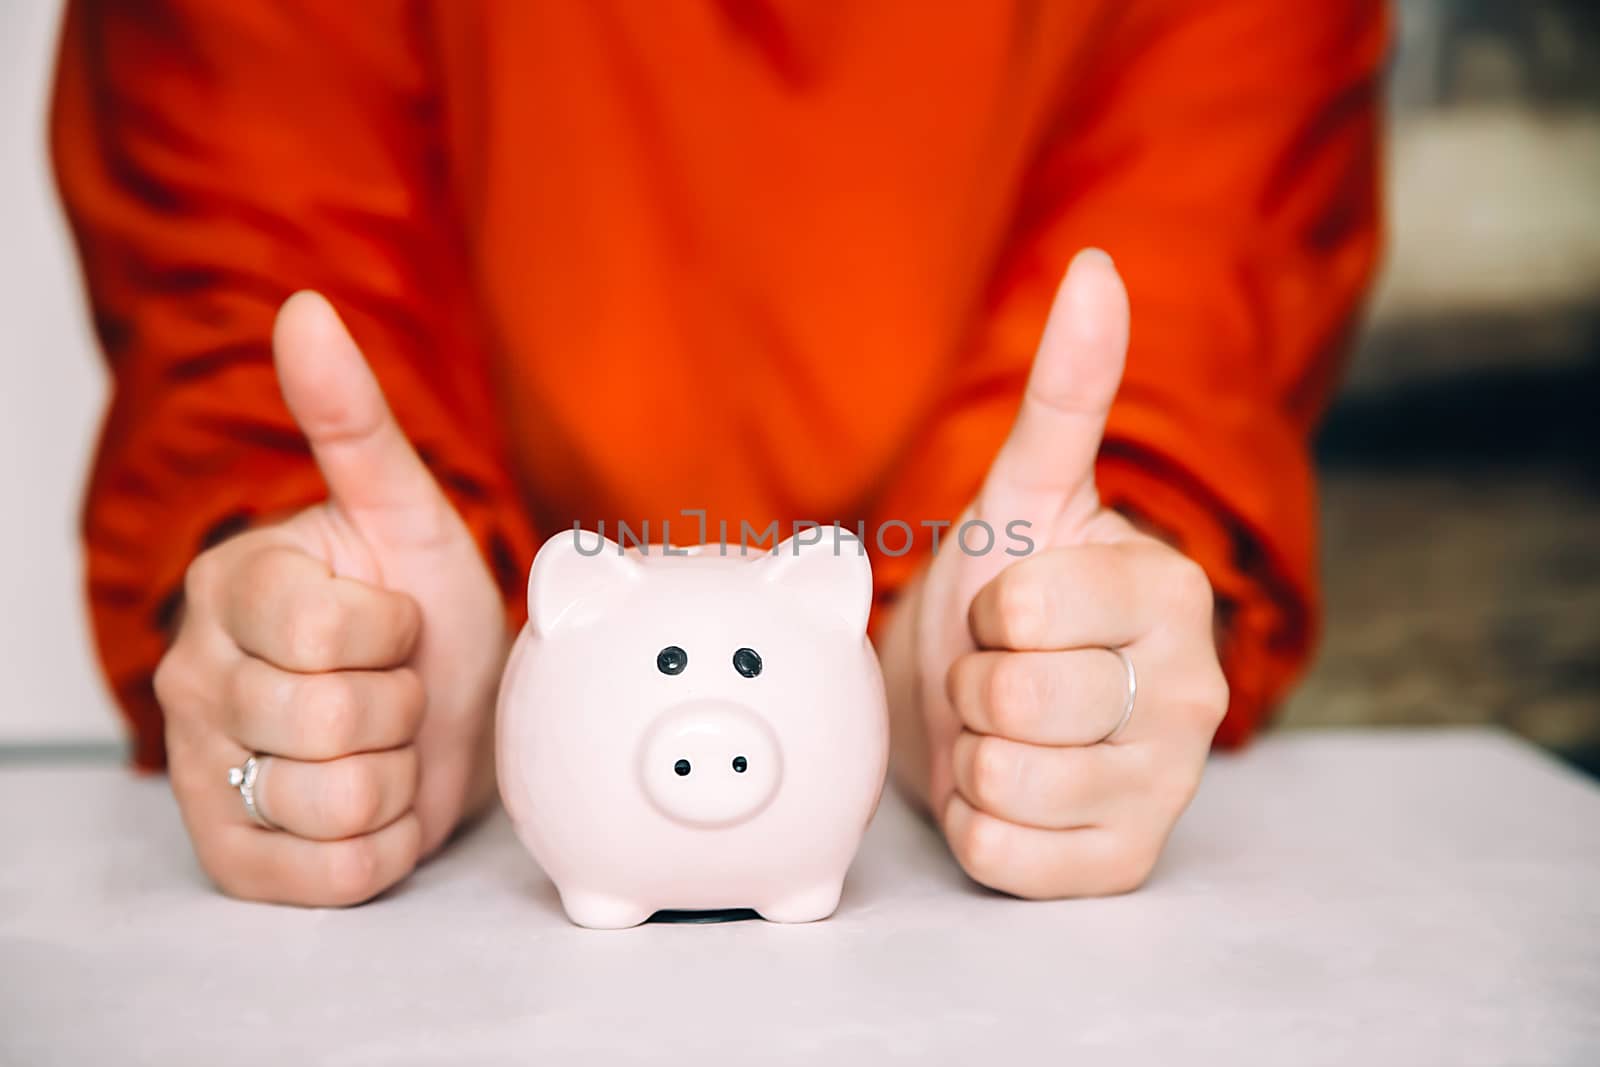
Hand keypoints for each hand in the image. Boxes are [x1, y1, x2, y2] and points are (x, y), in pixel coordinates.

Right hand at [153, 292, 507, 904]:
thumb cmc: (424, 604)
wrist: (447, 702)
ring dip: (399, 776)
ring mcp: (207, 774)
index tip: (393, 623)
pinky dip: (385, 845)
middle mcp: (196, 679)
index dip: (396, 634)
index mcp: (234, 586)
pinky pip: (335, 877)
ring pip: (339, 803)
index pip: (333, 633)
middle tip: (395, 686)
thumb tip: (305, 309)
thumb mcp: (405, 510)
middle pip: (338, 724)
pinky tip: (378, 799)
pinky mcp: (236, 858)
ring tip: (389, 743)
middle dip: (404, 708)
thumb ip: (353, 420)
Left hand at [880, 250, 1228, 897]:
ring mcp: (1162, 790)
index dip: (985, 606)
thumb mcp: (1023, 496)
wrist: (983, 698)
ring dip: (971, 750)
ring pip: (1003, 779)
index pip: (1025, 607)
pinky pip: (1001, 852)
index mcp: (1173, 595)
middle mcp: (1192, 697)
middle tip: (1000, 671)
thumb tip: (1097, 266)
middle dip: (973, 680)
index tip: (1012, 606)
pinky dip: (975, 822)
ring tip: (1004, 727)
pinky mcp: (1120, 865)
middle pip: (1012, 697)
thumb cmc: (1007, 594)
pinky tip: (1007, 789)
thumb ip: (1067, 392)